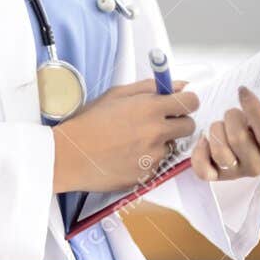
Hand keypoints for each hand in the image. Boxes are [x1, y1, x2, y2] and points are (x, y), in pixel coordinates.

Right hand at [53, 79, 197, 192]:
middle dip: (178, 122)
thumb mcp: (115, 95)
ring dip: (160, 142)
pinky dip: (148, 158)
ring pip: (172, 145)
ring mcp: (154, 155)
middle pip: (188, 125)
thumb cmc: (88, 124)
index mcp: (149, 108)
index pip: (189, 102)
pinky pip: (158, 163)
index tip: (181, 103)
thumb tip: (177, 85)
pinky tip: (127, 154)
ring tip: (133, 140)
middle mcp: (156, 132)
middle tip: (159, 122)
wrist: (70, 155)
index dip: (187, 101)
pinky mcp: (149, 174)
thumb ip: (149, 87)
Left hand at [190, 85, 259, 180]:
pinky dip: (199, 152)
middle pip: (238, 139)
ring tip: (219, 125)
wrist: (247, 150)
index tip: (243, 90)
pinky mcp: (216, 176)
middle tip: (232, 112)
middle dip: (231, 117)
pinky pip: (202, 170)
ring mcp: (236, 173)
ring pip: (220, 153)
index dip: (253, 109)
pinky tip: (204, 140)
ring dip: (215, 131)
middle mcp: (258, 166)